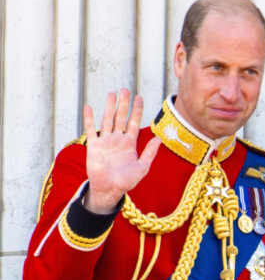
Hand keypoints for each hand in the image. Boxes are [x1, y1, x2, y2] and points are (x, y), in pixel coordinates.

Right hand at [84, 88, 160, 213]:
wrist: (110, 189)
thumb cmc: (126, 181)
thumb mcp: (142, 167)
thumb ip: (149, 152)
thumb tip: (159, 138)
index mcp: (129, 144)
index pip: (134, 123)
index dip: (136, 110)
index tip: (139, 98)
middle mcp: (117, 140)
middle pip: (121, 118)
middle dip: (124, 104)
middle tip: (126, 90)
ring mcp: (105, 142)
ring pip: (107, 120)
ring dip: (109, 108)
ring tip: (112, 94)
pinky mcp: (94, 146)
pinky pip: (91, 130)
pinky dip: (89, 120)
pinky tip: (89, 108)